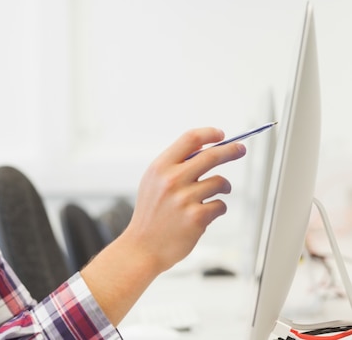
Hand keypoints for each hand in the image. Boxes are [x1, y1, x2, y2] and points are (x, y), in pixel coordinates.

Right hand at [80, 127, 245, 325]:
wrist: (142, 247)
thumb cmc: (150, 215)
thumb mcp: (152, 182)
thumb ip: (174, 166)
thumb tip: (205, 149)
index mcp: (160, 167)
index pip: (190, 139)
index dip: (209, 134)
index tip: (221, 135)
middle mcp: (171, 180)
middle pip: (212, 155)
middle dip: (231, 150)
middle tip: (240, 149)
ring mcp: (184, 199)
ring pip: (220, 182)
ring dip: (223, 187)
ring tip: (216, 194)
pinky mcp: (196, 218)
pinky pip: (220, 205)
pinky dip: (218, 208)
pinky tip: (205, 214)